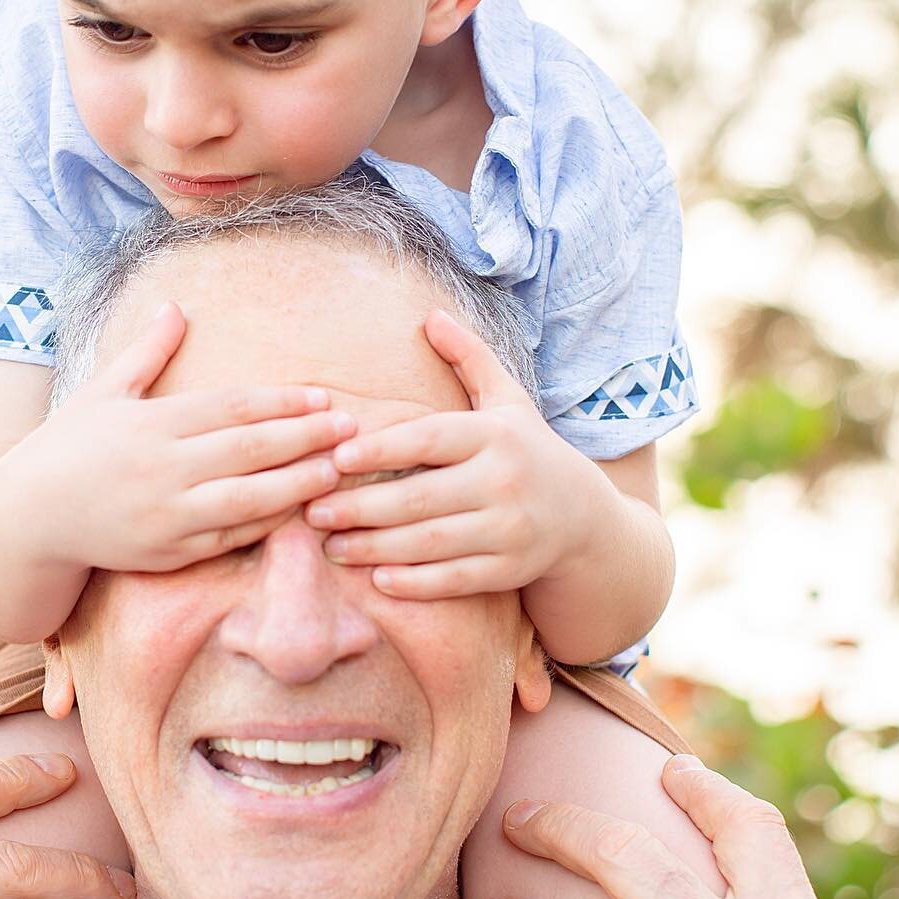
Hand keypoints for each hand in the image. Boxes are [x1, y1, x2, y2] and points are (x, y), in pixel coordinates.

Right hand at [31, 301, 355, 570]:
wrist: (27, 520)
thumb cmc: (66, 448)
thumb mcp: (103, 393)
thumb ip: (147, 352)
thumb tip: (177, 306)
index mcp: (150, 424)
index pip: (230, 408)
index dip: (281, 403)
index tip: (322, 397)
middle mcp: (161, 470)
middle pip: (249, 451)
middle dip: (305, 438)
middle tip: (350, 427)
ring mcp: (166, 517)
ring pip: (247, 500)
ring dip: (298, 484)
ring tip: (337, 469)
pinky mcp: (168, 554)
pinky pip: (230, 538)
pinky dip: (267, 524)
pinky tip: (300, 509)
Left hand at [304, 309, 608, 597]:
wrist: (586, 518)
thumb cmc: (527, 451)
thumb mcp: (507, 401)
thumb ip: (468, 358)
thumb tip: (431, 316)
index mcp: (495, 435)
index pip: (429, 439)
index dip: (380, 449)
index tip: (335, 458)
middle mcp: (504, 481)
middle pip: (420, 497)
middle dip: (360, 508)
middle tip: (313, 512)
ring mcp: (510, 529)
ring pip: (431, 542)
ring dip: (375, 548)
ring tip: (331, 547)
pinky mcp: (511, 570)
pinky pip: (455, 579)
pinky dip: (415, 583)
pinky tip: (377, 579)